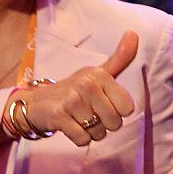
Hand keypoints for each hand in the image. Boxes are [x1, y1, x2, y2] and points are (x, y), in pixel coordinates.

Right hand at [16, 31, 138, 145]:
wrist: (38, 103)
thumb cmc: (76, 90)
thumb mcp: (99, 73)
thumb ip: (120, 58)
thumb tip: (134, 33)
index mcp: (100, 74)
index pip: (127, 108)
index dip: (117, 112)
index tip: (104, 103)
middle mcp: (86, 84)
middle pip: (115, 123)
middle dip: (104, 124)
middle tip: (89, 113)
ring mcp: (72, 99)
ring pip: (99, 132)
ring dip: (91, 132)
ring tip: (78, 119)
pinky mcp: (59, 115)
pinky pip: (83, 139)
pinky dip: (79, 138)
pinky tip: (70, 126)